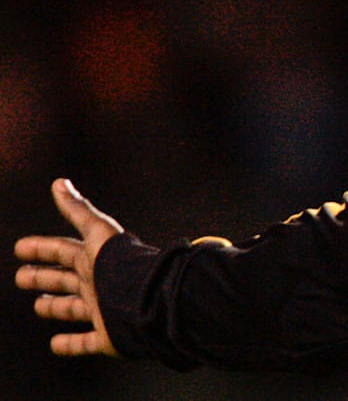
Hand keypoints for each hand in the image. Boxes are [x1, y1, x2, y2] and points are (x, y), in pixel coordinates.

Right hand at [14, 179, 124, 356]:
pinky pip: (85, 342)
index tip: (20, 247)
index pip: (63, 251)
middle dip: (43, 277)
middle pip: (65, 279)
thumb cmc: (122, 263)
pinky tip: (55, 344)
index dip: (41, 248)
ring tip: (39, 305)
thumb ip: (78, 210)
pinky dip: (70, 344)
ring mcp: (104, 310)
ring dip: (56, 306)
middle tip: (21, 277)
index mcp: (96, 259)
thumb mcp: (98, 232)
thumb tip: (59, 182)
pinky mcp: (109, 336)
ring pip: (73, 308)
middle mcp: (99, 283)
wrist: (148, 299)